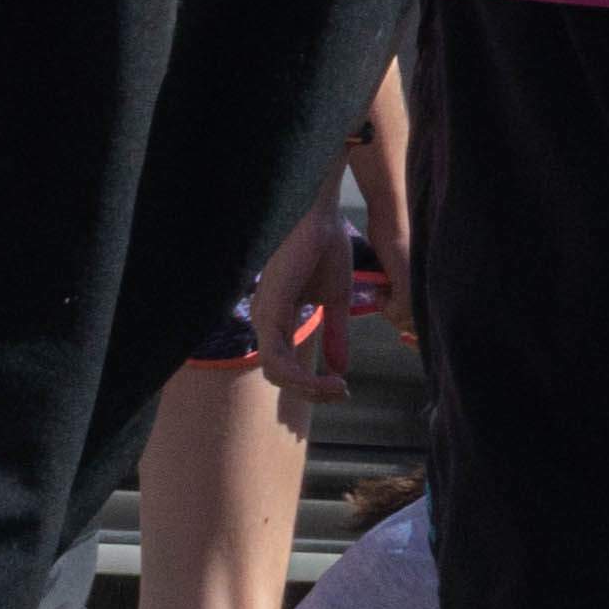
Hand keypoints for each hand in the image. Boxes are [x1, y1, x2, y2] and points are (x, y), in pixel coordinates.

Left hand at [243, 210, 371, 411]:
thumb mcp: (337, 300)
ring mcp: (264, 316)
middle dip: (311, 392)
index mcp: (277, 317)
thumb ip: (336, 334)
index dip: (312, 383)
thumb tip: (341, 369)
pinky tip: (330, 376)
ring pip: (276, 373)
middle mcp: (264, 320)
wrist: (322, 216)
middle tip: (342, 392)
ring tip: (338, 387)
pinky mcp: (271, 311)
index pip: (284, 365)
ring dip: (308, 388)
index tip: (343, 387)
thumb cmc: (326, 248)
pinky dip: (302, 377)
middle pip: (278, 375)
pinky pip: (277, 360)